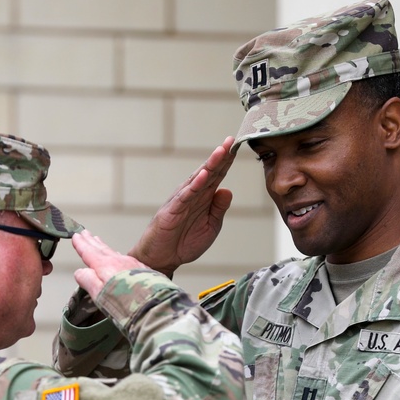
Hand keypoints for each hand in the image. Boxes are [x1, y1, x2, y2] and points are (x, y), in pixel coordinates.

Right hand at [72, 230, 148, 300]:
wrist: (155, 306)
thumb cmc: (126, 303)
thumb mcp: (100, 294)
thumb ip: (88, 281)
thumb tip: (80, 272)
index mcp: (105, 266)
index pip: (89, 252)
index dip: (81, 244)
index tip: (75, 236)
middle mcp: (119, 262)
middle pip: (102, 249)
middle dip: (92, 241)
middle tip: (85, 233)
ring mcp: (132, 265)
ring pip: (114, 252)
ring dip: (104, 246)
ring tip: (97, 241)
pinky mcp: (144, 271)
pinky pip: (126, 259)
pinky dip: (118, 255)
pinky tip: (119, 256)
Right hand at [130, 137, 235, 276]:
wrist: (162, 260)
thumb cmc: (184, 243)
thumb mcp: (210, 227)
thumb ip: (218, 209)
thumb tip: (228, 190)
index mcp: (203, 198)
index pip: (217, 176)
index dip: (227, 162)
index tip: (238, 146)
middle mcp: (193, 195)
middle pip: (209, 172)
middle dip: (221, 157)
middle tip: (231, 140)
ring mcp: (181, 201)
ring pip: (197, 180)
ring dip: (210, 165)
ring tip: (221, 151)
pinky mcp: (171, 211)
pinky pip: (184, 197)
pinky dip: (194, 186)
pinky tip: (203, 175)